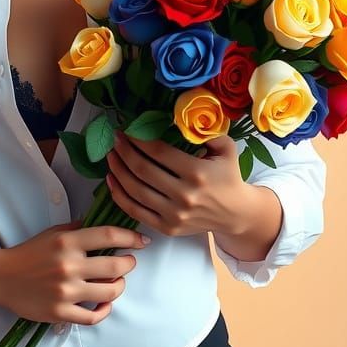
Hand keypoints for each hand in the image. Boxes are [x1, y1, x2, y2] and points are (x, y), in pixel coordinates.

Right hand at [0, 219, 148, 325]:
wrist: (1, 278)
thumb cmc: (28, 253)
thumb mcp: (52, 233)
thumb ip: (78, 229)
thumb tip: (104, 227)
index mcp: (67, 242)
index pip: (109, 235)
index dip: (131, 237)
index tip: (142, 241)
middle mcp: (69, 266)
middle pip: (116, 265)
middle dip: (129, 263)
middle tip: (129, 262)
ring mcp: (66, 292)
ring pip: (110, 291)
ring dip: (120, 286)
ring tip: (117, 281)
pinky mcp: (61, 313)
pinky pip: (94, 316)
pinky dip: (105, 310)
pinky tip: (105, 303)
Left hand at [106, 130, 253, 237]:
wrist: (235, 213)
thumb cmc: (228, 177)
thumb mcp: (226, 149)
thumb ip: (207, 132)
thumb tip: (183, 118)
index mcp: (197, 172)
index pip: (159, 153)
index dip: (139, 140)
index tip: (127, 130)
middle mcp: (184, 195)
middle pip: (143, 170)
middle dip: (124, 151)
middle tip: (116, 139)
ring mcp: (174, 214)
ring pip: (135, 190)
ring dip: (118, 170)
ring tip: (111, 156)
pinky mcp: (167, 228)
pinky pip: (135, 211)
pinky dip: (119, 195)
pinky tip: (111, 180)